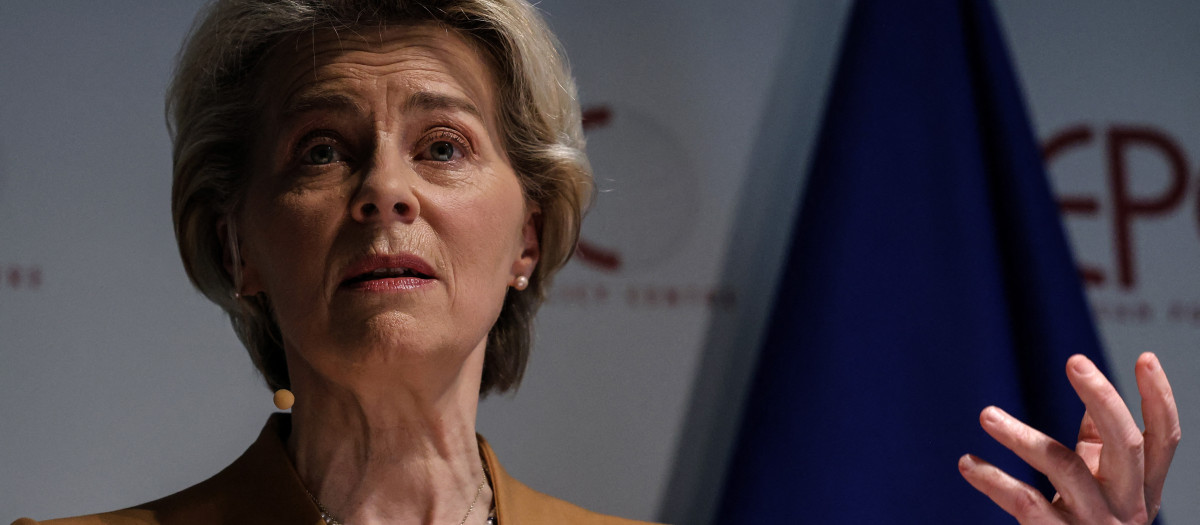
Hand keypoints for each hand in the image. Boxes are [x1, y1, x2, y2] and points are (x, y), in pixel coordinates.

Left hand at [959, 353, 1179, 523]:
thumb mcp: (1099, 491)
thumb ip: (1097, 451)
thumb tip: (1091, 408)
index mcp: (1142, 490)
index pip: (1164, 440)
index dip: (1160, 400)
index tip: (1146, 356)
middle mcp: (1128, 508)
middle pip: (1126, 446)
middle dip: (1103, 398)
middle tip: (1074, 360)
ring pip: (1065, 469)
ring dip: (1021, 436)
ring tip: (985, 414)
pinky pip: (1025, 504)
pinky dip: (993, 480)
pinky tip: (966, 463)